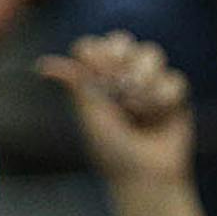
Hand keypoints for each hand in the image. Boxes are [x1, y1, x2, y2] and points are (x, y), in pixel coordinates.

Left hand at [38, 33, 193, 181]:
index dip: (98, 55)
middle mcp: (122, 76)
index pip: (94, 46)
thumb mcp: (90, 114)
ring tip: (136, 109)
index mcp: (96, 80)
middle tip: (119, 87)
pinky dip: (163, 100)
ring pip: (151, 54)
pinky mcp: (174, 94)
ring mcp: (149, 83)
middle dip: (121, 61)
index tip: (98, 76)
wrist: (143, 175)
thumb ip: (76, 83)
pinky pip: (174, 79)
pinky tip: (157, 118)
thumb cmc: (111, 150)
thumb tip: (42, 65)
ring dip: (143, 81)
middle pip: (123, 40)